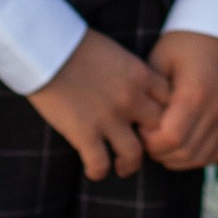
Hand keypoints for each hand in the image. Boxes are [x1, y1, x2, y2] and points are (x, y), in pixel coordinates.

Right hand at [28, 30, 170, 179]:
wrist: (45, 48)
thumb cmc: (76, 45)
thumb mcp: (115, 52)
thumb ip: (131, 73)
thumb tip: (137, 88)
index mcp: (140, 75)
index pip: (172, 101)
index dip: (168, 114)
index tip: (156, 121)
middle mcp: (131, 98)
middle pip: (161, 130)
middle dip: (155, 141)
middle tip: (144, 147)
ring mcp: (109, 118)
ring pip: (135, 155)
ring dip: (130, 164)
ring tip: (122, 167)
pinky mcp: (84, 133)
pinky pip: (100, 165)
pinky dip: (98, 172)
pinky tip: (93, 170)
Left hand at [145, 31, 217, 170]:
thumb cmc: (185, 42)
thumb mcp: (161, 59)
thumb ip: (151, 93)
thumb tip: (139, 122)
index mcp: (195, 93)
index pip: (171, 137)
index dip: (150, 141)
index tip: (140, 128)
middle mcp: (216, 109)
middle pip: (185, 151)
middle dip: (160, 152)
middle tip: (148, 137)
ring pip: (201, 157)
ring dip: (178, 158)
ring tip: (163, 143)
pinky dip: (200, 157)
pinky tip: (184, 147)